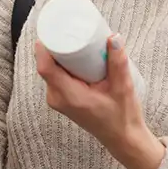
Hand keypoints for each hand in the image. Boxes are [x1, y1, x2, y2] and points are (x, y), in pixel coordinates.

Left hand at [35, 34, 164, 168]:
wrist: (123, 138)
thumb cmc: (123, 116)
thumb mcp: (123, 87)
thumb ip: (118, 62)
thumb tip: (113, 37)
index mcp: (69, 96)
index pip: (45, 68)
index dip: (44, 47)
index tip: (53, 30)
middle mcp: (58, 99)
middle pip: (47, 65)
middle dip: (55, 46)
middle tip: (69, 29)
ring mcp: (58, 100)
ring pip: (51, 70)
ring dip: (60, 55)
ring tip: (74, 39)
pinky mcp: (62, 99)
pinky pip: (55, 76)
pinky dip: (63, 65)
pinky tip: (73, 54)